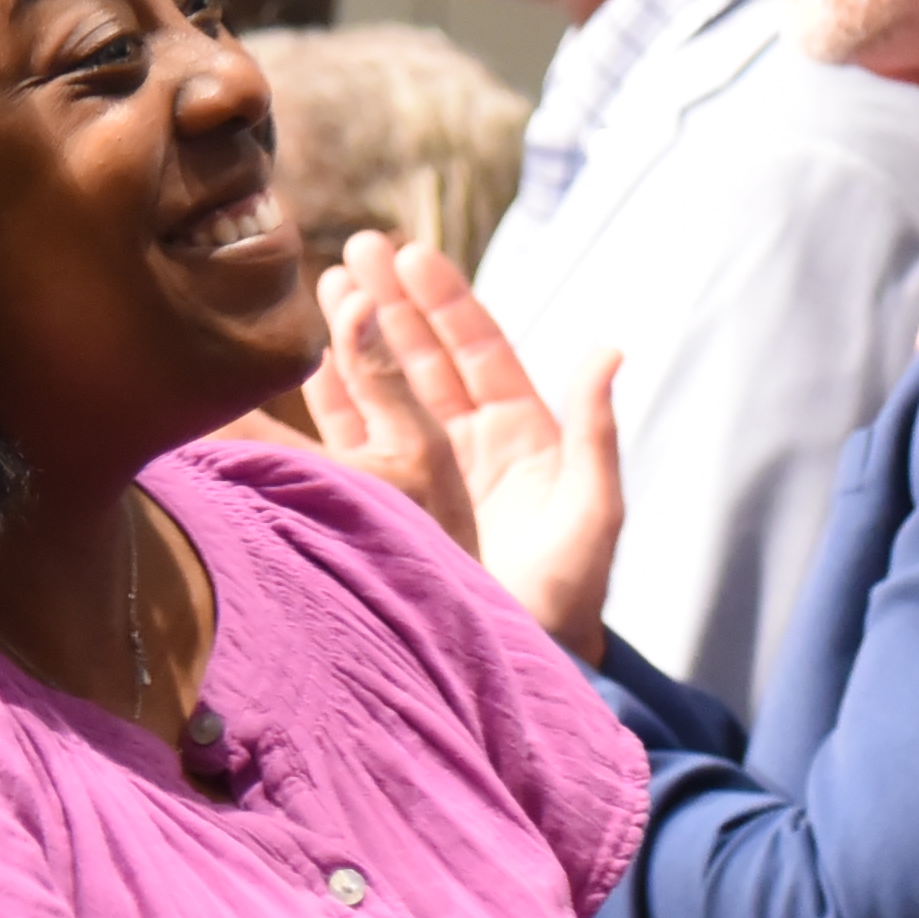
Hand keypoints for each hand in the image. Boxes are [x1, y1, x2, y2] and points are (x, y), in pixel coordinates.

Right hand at [305, 233, 620, 656]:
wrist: (524, 668)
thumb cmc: (570, 599)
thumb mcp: (593, 513)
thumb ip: (594, 433)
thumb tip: (609, 351)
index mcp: (524, 433)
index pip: (479, 349)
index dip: (446, 301)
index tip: (412, 254)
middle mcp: (471, 443)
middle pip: (426, 356)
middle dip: (392, 302)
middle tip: (354, 249)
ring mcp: (430, 473)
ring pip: (389, 390)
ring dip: (358, 341)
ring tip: (324, 288)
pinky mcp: (395, 505)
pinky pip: (360, 443)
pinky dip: (335, 406)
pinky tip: (309, 367)